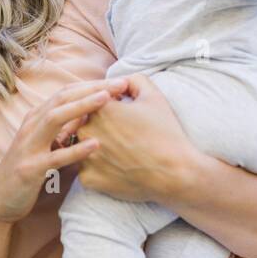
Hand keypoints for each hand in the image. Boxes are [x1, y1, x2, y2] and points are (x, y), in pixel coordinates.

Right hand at [0, 79, 130, 225]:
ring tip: (107, 100)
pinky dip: (75, 150)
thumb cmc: (26, 171)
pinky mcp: (30, 170)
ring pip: (55, 118)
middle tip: (121, 84)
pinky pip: (55, 157)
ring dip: (82, 106)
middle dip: (92, 89)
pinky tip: (96, 145)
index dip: (91, 85)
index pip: (65, 93)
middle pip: (62, 99)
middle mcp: (30, 127)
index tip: (118, 82)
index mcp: (35, 119)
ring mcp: (29, 147)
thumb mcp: (44, 144)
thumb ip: (63, 129)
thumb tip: (89, 113)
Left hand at [76, 73, 203, 202]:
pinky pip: (85, 170)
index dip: (110, 107)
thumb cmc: (165, 132)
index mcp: (99, 107)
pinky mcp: (87, 178)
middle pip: (85, 123)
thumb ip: (132, 80)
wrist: (174, 172)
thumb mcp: (153, 96)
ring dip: (93, 147)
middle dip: (99, 126)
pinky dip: (97, 169)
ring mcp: (84, 156)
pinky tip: (115, 169)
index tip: (124, 115)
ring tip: (118, 152)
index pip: (94, 101)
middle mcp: (86, 130)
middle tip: (122, 135)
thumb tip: (119, 81)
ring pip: (82, 147)